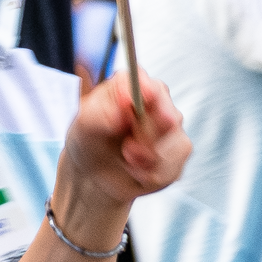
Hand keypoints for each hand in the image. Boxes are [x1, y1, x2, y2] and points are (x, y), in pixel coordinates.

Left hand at [61, 71, 189, 214]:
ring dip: (148, 160)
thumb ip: (100, 112)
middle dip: (146, 138)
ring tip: (127, 159)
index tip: (130, 107)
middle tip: (126, 148)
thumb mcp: (84, 125)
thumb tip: (123, 108)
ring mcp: (173, 128)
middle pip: (169, 118)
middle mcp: (159, 102)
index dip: (146, 96)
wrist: (94, 171)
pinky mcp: (177, 155)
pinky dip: (151, 176)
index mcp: (135, 86)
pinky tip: (137, 171)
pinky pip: (174, 168)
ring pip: (176, 145)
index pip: (151, 86)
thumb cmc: (89, 139)